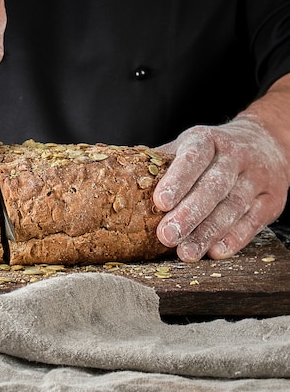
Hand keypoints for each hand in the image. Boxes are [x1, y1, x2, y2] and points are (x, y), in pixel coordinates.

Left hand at [153, 116, 287, 261]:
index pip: (193, 157)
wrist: (266, 140)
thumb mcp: (189, 144)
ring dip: (208, 233)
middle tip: (167, 236)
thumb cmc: (215, 148)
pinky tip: (215, 251)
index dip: (177, 180)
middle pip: (213, 187)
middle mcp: (235, 156)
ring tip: (186, 252)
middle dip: (189, 214)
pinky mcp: (271, 200)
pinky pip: (252, 222)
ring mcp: (256, 178)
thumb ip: (161, 161)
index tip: (160, 202)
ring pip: (232, 207)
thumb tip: (120, 173)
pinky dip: (234, 239)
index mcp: (208, 139)